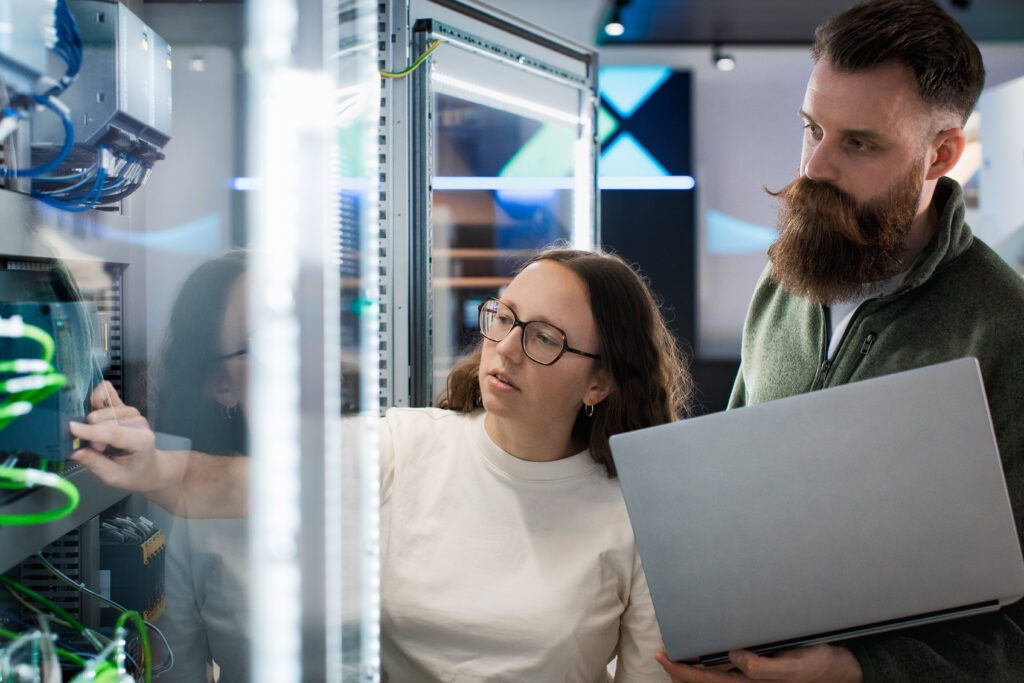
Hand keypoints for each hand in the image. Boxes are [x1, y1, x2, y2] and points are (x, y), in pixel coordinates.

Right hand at [68, 383, 183, 497]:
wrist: (150, 467)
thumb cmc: (133, 473)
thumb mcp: (114, 477)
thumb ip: (94, 463)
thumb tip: (72, 451)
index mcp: (140, 440)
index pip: (113, 432)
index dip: (91, 430)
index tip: (72, 429)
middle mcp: (138, 422)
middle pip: (103, 419)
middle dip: (92, 435)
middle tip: (98, 450)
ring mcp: (131, 412)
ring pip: (101, 409)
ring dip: (93, 424)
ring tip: (101, 440)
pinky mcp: (123, 406)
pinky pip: (106, 392)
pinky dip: (96, 398)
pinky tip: (93, 409)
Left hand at [656, 645, 861, 682]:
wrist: (848, 668)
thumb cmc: (822, 668)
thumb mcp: (795, 667)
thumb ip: (763, 668)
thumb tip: (732, 656)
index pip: (705, 680)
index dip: (681, 670)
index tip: (663, 656)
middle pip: (705, 680)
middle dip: (681, 669)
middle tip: (663, 651)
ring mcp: (755, 676)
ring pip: (715, 674)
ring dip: (695, 665)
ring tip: (679, 648)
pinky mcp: (763, 667)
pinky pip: (729, 667)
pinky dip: (713, 659)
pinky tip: (709, 647)